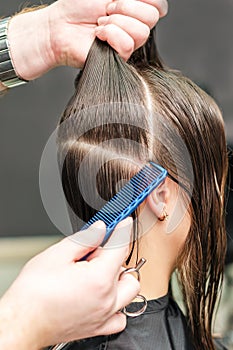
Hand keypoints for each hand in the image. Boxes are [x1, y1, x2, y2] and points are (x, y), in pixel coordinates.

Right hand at [0, 218, 138, 349]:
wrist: (22, 322)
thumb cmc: (33, 293)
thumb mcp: (57, 254)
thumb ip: (85, 239)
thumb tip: (99, 229)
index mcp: (99, 279)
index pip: (120, 247)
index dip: (122, 229)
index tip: (123, 221)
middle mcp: (107, 299)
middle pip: (126, 268)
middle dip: (114, 255)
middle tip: (93, 252)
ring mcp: (104, 315)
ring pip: (128, 291)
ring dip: (119, 277)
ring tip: (97, 272)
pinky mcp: (98, 327)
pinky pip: (120, 315)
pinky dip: (117, 303)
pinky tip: (102, 295)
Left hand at [7, 0, 167, 80]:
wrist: (60, 25)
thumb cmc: (78, 6)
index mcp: (135, 10)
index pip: (159, 6)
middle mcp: (134, 27)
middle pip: (152, 17)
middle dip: (126, 7)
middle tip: (106, 10)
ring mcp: (128, 43)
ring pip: (142, 32)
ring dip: (116, 22)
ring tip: (100, 23)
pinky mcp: (119, 58)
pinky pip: (127, 44)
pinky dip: (110, 35)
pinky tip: (98, 35)